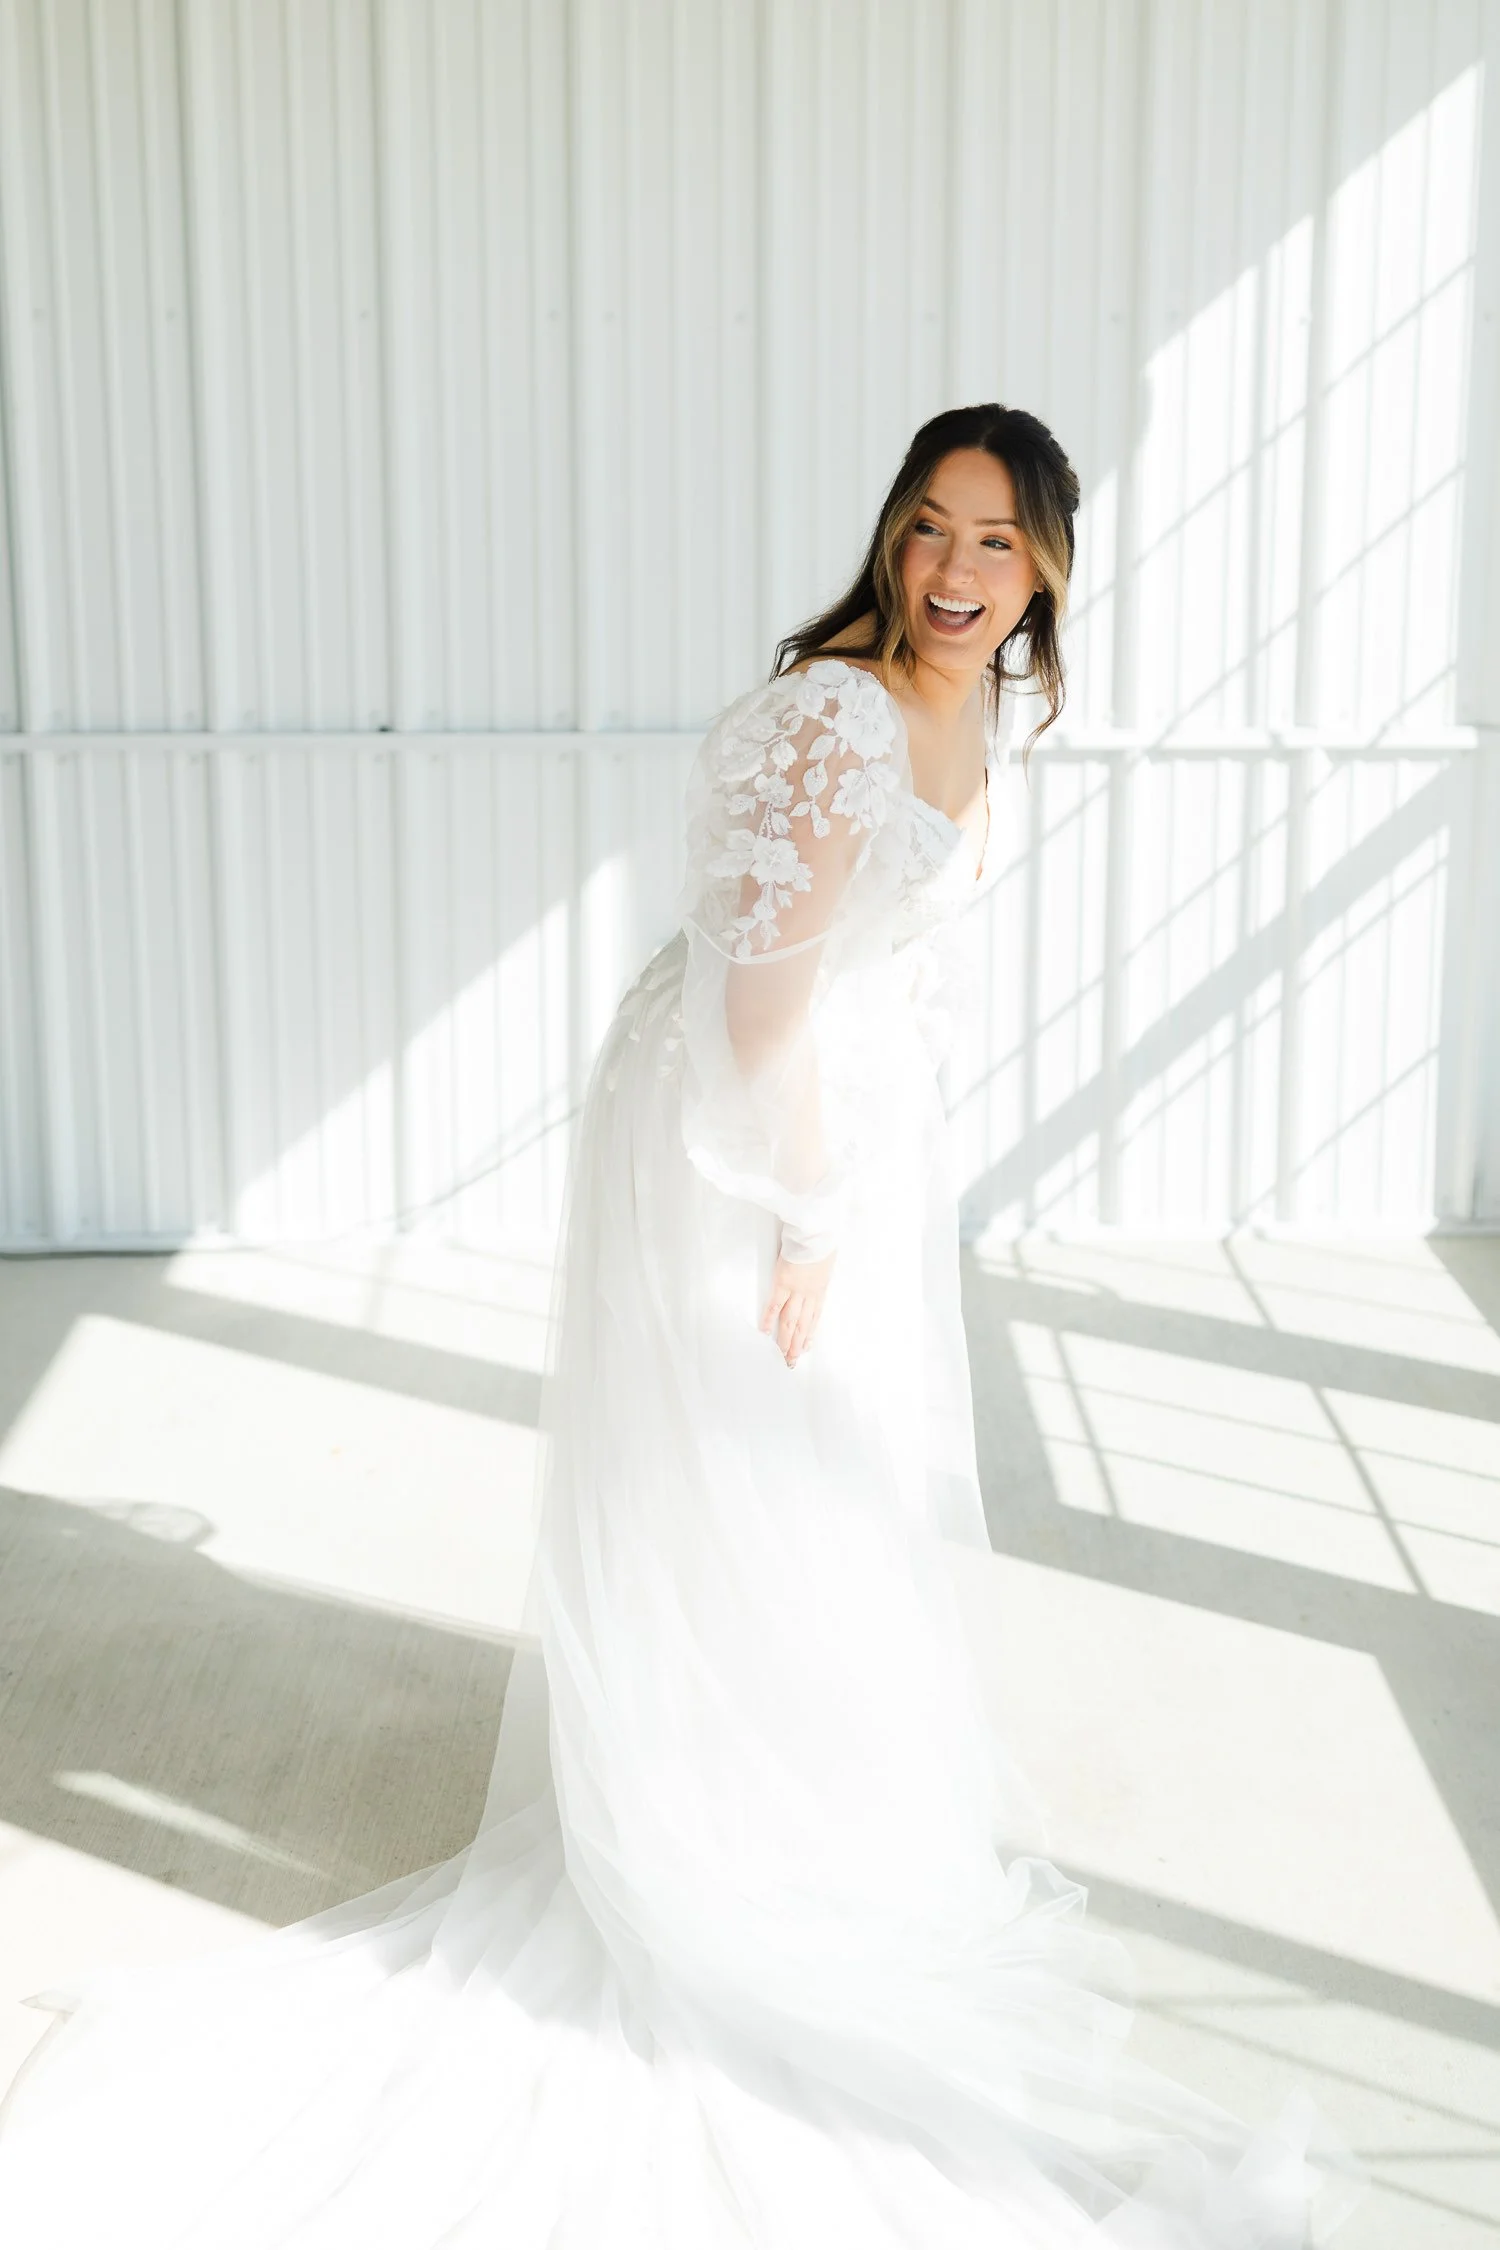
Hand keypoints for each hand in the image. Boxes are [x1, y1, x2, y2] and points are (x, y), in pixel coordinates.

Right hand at [760, 1245, 835, 1368]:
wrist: (816, 1233)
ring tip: (782, 1354)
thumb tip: (818, 1274)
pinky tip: (765, 1332)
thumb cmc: (822, 1241)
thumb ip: (820, 1272)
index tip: (807, 1347)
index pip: (815, 1317)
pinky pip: (775, 1305)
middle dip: (798, 1345)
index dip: (810, 1334)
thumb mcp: (827, 1261)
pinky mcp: (783, 1283)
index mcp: (821, 1289)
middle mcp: (810, 1295)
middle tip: (792, 1360)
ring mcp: (796, 1291)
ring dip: (786, 1340)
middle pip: (803, 1325)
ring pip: (791, 1321)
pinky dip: (769, 1319)